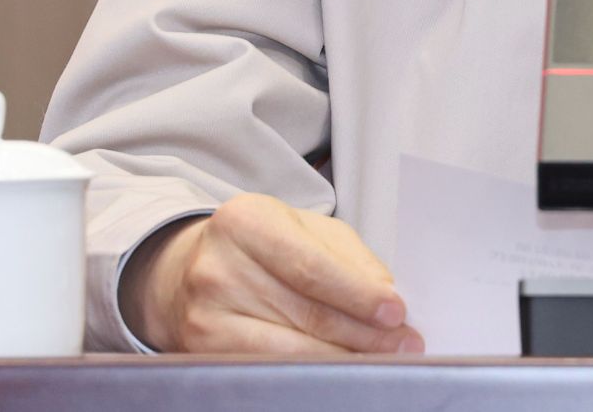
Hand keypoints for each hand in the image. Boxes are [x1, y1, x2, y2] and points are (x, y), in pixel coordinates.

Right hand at [121, 193, 423, 355]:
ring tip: (383, 357)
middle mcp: (218, 266)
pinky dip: (311, 370)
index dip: (357, 294)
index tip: (396, 311)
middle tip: (405, 342)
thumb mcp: (302, 229)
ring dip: (345, 357)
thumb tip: (385, 294)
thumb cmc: (259, 246)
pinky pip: (269, 367)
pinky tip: (339, 366)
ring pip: (291, 349)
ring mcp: (205, 312)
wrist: (188, 269)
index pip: (311, 267)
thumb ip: (347, 256)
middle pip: (306, 312)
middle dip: (364, 332)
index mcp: (245, 221)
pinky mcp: (201, 349)